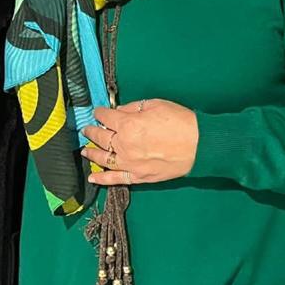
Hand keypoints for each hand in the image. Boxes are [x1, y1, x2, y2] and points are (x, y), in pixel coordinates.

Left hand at [81, 98, 198, 185]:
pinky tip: (93, 178)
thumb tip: (119, 112)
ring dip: (91, 154)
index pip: (106, 117)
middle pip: (101, 138)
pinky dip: (102, 179)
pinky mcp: (138, 176)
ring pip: (103, 159)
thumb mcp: (154, 104)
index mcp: (128, 124)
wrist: (199, 145)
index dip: (100, 113)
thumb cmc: (180, 122)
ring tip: (85, 151)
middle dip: (92, 132)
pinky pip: (116, 179)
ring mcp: (130, 163)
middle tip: (87, 130)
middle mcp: (124, 145)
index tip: (98, 112)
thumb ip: (132, 108)